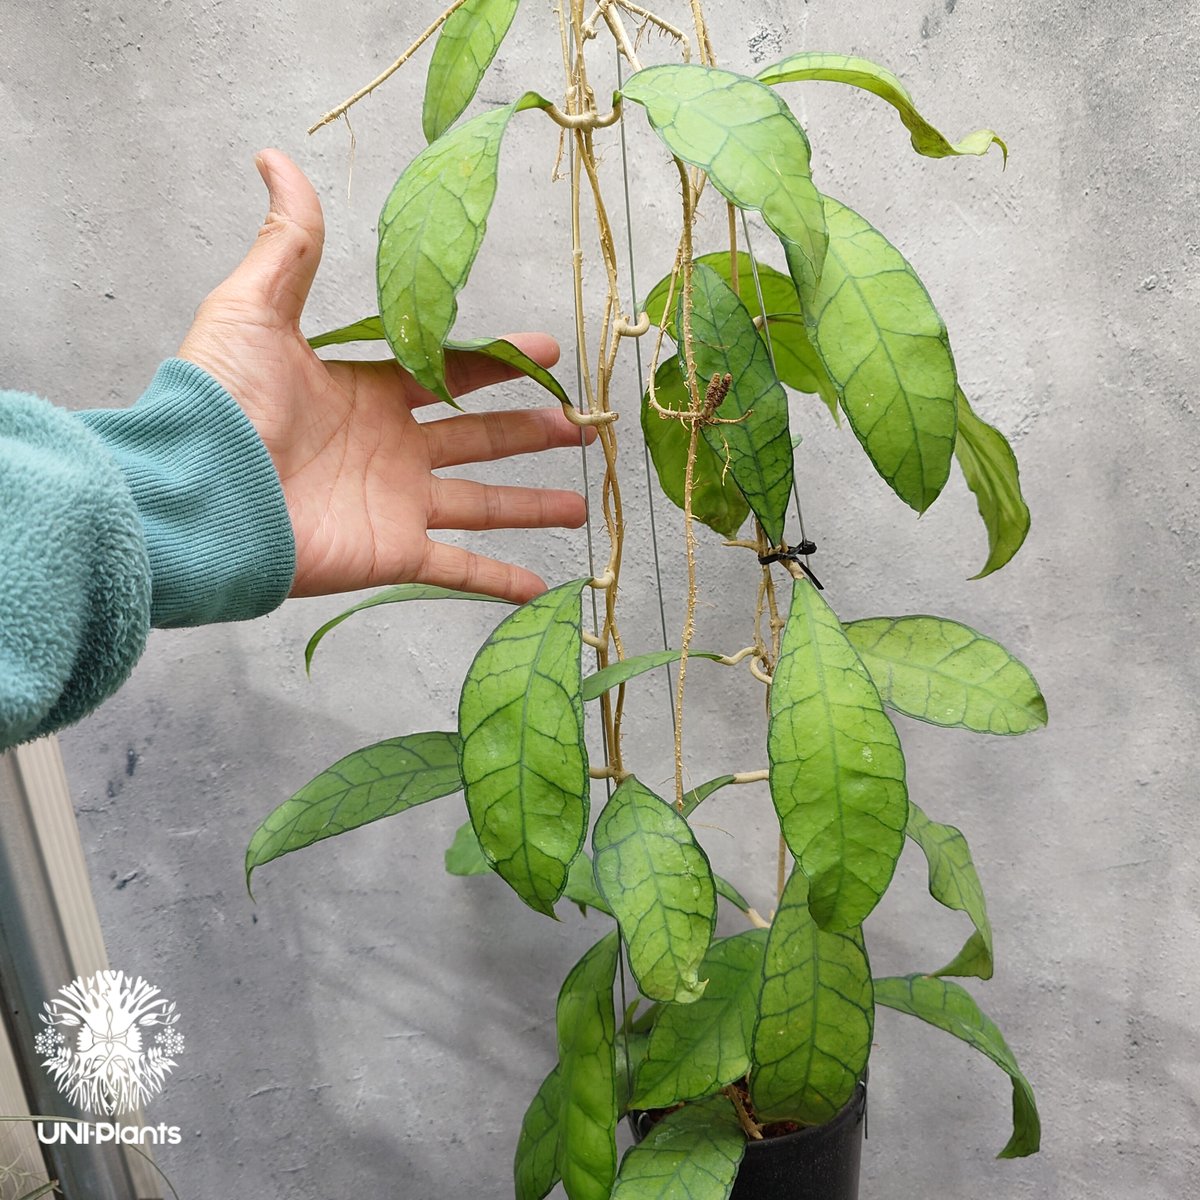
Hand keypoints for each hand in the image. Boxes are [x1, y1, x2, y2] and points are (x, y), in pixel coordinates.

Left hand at [178, 148, 589, 603]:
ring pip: (482, 504)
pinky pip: (458, 570)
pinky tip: (541, 585)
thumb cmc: (223, 402)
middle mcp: (389, 449)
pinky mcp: (393, 554)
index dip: (500, 360)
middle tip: (583, 427)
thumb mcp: (256, 307)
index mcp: (365, 392)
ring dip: (532, 507)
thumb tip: (276, 159)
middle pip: (478, 438)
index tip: (550, 351)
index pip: (450, 373)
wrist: (197, 493)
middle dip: (532, 431)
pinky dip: (498, 579)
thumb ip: (290, 243)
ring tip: (581, 507)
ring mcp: (395, 504)